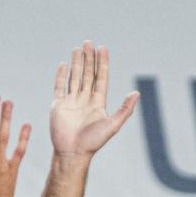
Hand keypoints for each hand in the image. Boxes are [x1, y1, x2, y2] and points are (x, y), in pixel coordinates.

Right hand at [50, 41, 139, 157]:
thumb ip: (125, 109)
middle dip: (88, 58)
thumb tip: (137, 93)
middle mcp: (85, 99)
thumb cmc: (93, 142)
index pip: (100, 78)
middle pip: (87, 74)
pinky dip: (61, 76)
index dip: (102, 63)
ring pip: (74, 77)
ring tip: (78, 49)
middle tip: (88, 42)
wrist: (72, 153)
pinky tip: (63, 65)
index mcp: (98, 102)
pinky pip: (59, 87)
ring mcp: (71, 101)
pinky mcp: (58, 106)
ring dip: (76, 63)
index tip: (102, 48)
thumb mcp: (113, 125)